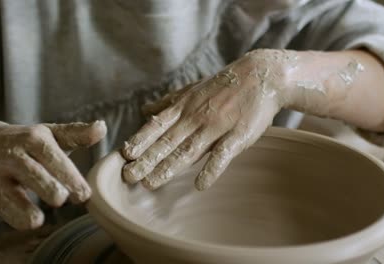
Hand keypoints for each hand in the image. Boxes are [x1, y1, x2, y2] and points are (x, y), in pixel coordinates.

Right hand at [0, 120, 106, 229]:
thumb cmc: (28, 142)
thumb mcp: (51, 134)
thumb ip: (77, 134)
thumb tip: (102, 127)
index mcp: (34, 139)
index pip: (54, 159)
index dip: (71, 179)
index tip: (84, 195)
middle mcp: (14, 155)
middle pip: (34, 175)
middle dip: (50, 190)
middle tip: (62, 200)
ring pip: (12, 194)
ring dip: (27, 209)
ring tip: (39, 218)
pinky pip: (3, 209)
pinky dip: (16, 218)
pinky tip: (30, 221)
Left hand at [122, 50, 299, 189]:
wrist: (260, 76)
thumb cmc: (223, 86)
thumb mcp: (191, 90)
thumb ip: (168, 103)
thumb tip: (144, 111)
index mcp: (184, 107)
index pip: (157, 126)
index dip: (140, 140)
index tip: (123, 155)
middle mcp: (196, 117)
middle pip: (168, 141)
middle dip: (146, 159)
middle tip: (128, 177)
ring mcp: (217, 126)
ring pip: (189, 149)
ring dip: (169, 167)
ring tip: (151, 183)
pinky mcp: (238, 135)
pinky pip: (223, 154)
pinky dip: (212, 169)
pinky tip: (200, 184)